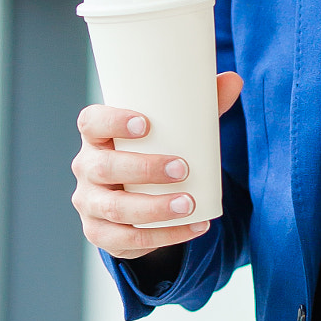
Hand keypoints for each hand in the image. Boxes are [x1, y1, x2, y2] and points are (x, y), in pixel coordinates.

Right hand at [72, 73, 242, 259]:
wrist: (136, 199)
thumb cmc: (153, 153)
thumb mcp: (172, 132)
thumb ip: (201, 107)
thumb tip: (234, 80)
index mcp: (97, 137)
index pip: (91, 123)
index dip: (112, 121)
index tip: (146, 123)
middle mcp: (87, 169)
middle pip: (104, 168)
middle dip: (144, 168)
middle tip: (183, 168)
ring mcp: (90, 203)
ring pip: (115, 208)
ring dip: (154, 208)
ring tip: (189, 203)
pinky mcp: (101, 233)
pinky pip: (128, 240)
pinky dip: (164, 237)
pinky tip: (192, 227)